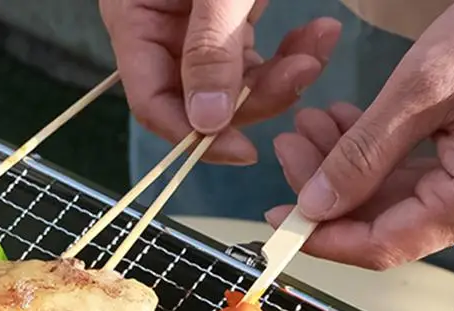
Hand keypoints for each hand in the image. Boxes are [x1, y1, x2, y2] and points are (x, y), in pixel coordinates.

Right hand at [99, 0, 341, 163]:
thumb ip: (211, 48)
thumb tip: (206, 124)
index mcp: (134, 19)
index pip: (152, 103)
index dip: (193, 135)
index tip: (244, 149)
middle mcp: (159, 31)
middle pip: (199, 100)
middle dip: (256, 97)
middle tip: (303, 72)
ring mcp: (193, 27)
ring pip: (233, 85)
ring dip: (281, 76)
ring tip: (318, 45)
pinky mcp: (228, 18)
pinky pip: (255, 57)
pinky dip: (288, 53)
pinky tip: (318, 34)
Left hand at [267, 0, 453, 267]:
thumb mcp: (426, 86)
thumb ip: (363, 154)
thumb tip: (315, 205)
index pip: (382, 246)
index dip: (323, 237)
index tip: (277, 220)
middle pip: (388, 225)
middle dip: (332, 188)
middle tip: (291, 143)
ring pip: (403, 204)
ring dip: (355, 169)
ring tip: (314, 125)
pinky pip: (429, 185)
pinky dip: (387, 161)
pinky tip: (352, 128)